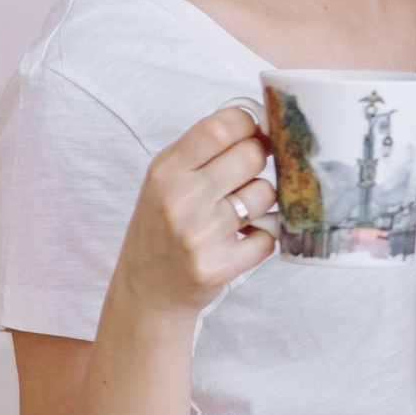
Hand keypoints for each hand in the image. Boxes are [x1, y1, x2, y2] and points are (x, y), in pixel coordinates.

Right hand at [110, 106, 274, 314]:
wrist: (146, 292)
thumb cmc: (162, 228)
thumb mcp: (166, 181)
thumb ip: (204, 150)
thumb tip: (260, 122)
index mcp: (165, 170)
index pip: (222, 127)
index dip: (249, 124)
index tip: (254, 132)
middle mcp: (180, 199)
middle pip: (252, 155)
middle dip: (258, 161)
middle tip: (245, 176)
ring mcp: (199, 234)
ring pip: (265, 194)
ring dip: (260, 201)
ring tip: (237, 213)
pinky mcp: (218, 266)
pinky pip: (269, 236)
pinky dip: (263, 237)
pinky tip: (240, 240)